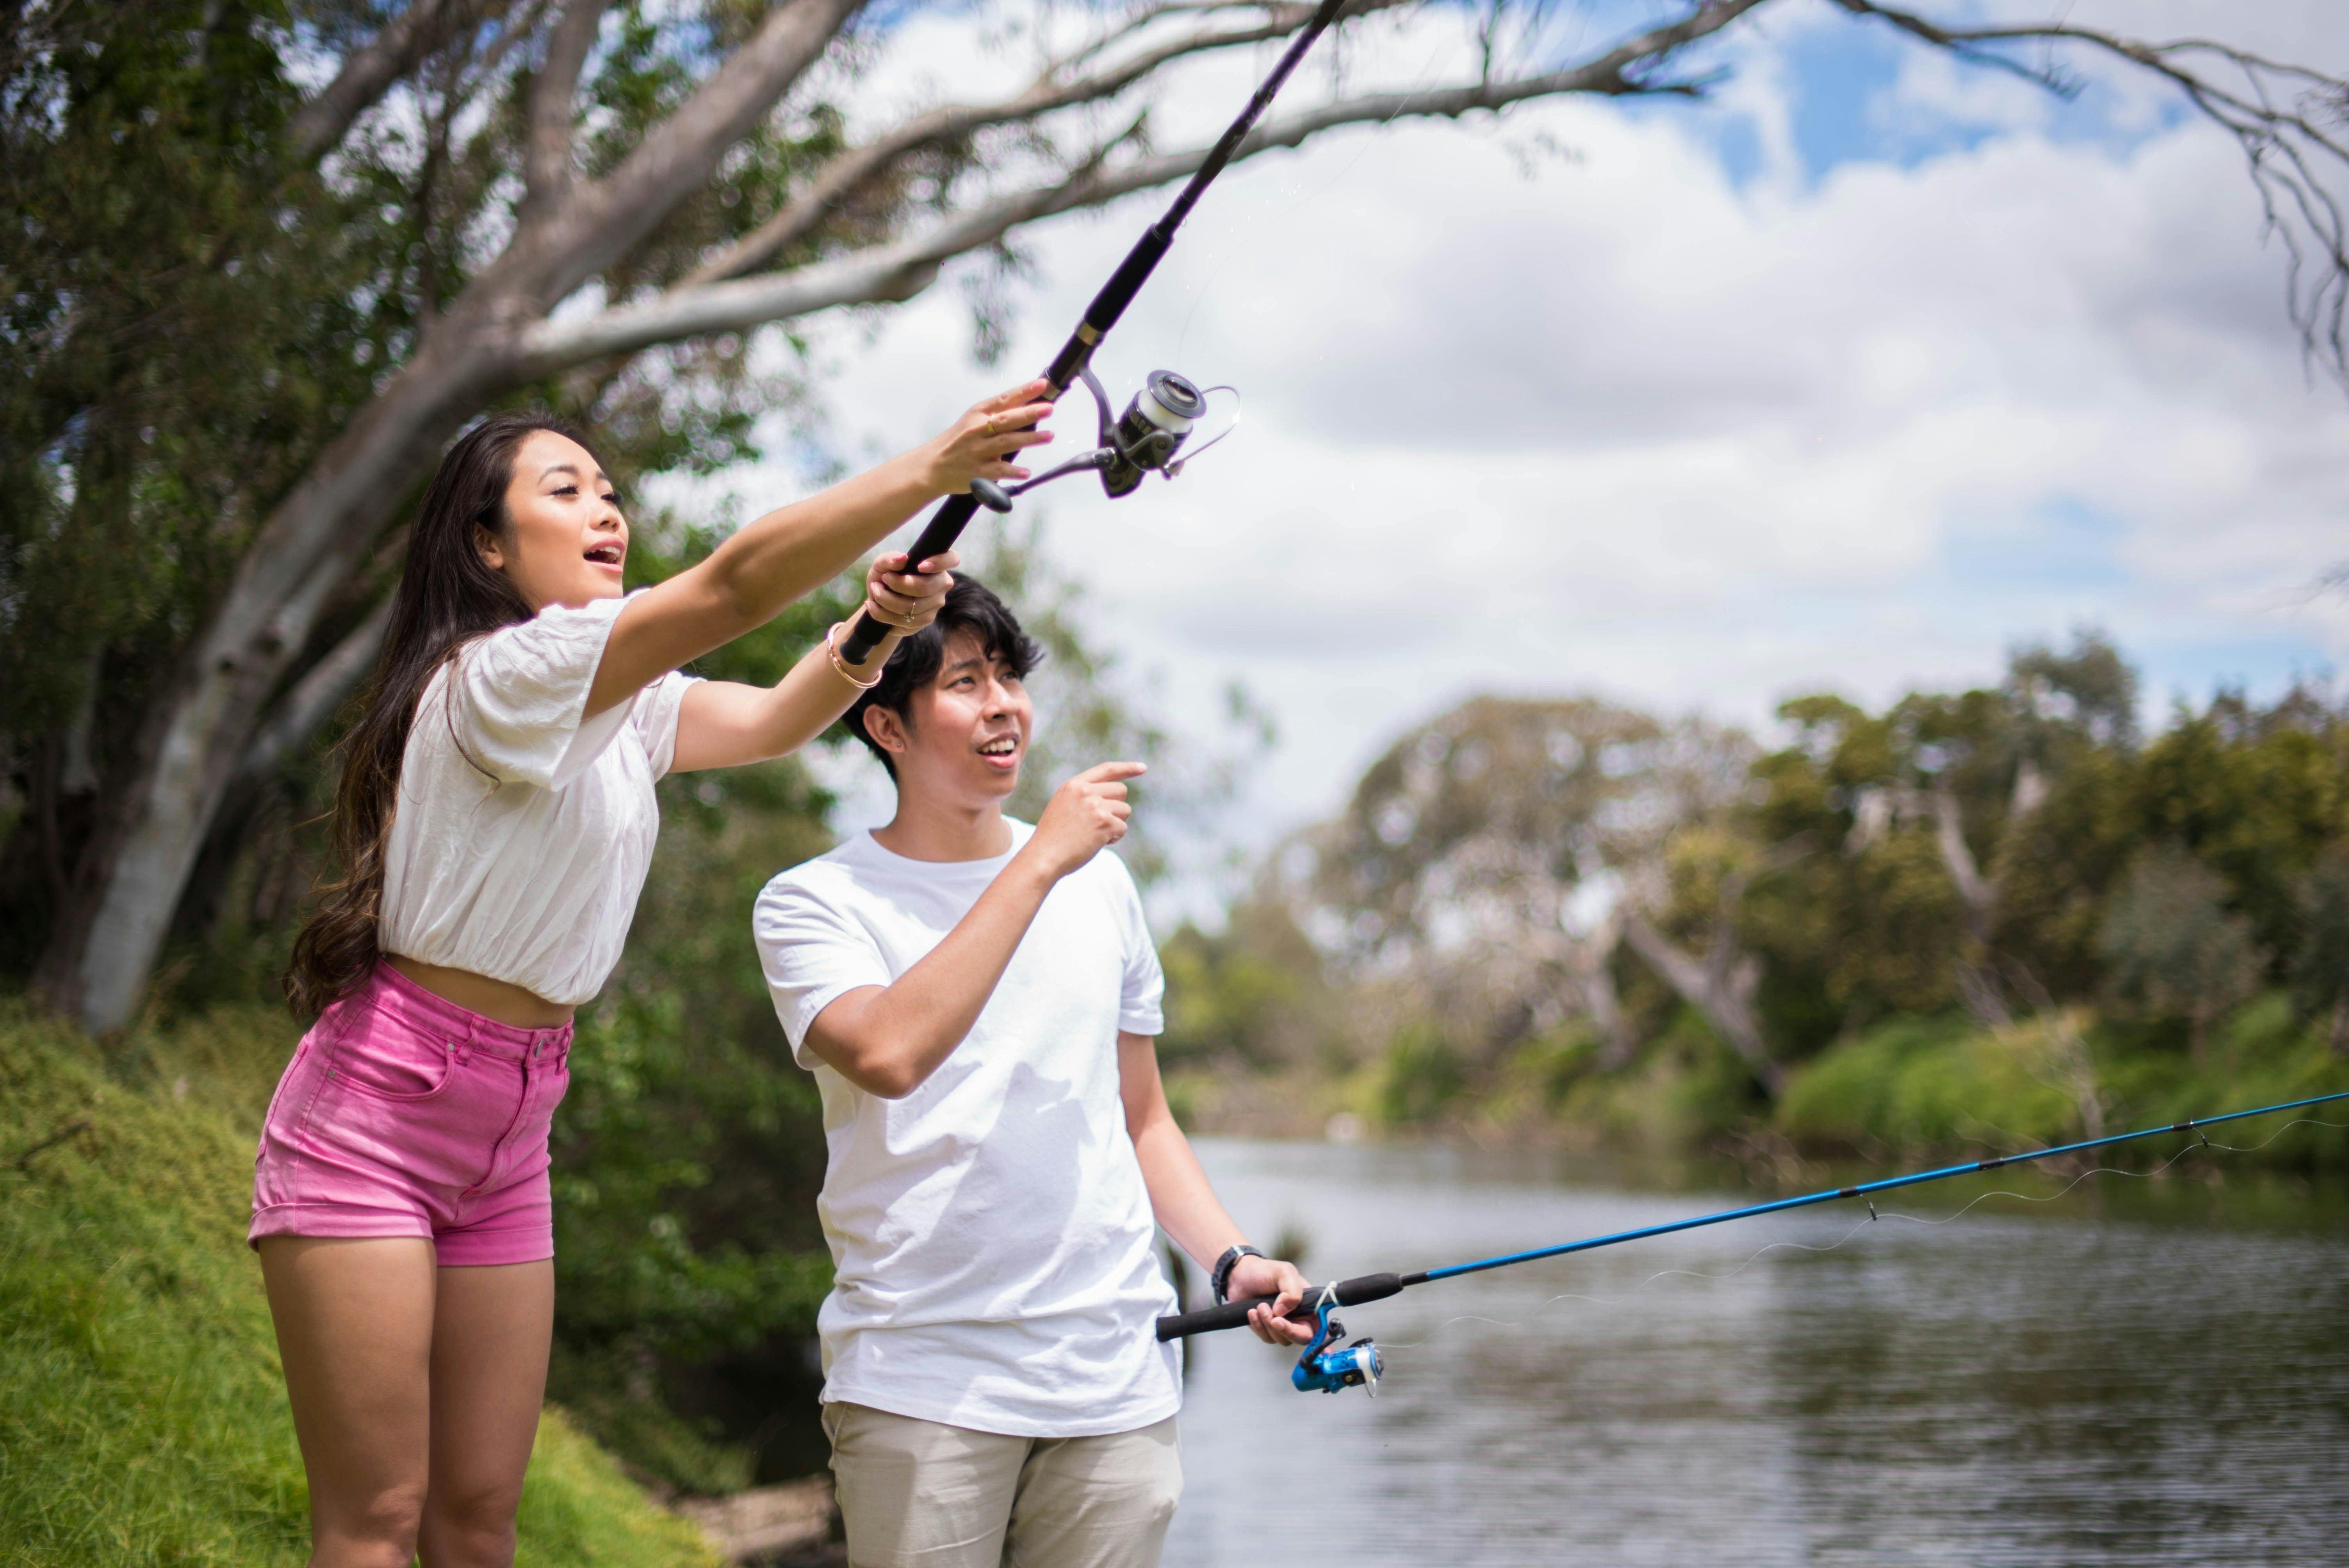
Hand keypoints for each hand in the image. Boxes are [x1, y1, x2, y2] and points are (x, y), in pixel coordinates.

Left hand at [864, 548, 957, 635]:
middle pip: (924, 587)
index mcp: (937, 564)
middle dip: (898, 584)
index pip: (951, 559)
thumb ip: (889, 559)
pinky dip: (881, 612)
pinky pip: (903, 619)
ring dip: (885, 598)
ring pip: (911, 605)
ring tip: (874, 590)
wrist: (879, 602)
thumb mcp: (881, 565)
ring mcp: (936, 603)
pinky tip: (872, 605)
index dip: (939, 562)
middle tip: (883, 578)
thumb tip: (901, 558)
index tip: (920, 566)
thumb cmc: (885, 576)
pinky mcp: (925, 620)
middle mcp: (942, 584)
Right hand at [922, 379, 1055, 496]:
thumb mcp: (974, 421)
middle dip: (1028, 413)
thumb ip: (999, 416)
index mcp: (978, 414)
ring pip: (1005, 442)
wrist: (931, 465)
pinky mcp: (977, 472)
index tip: (1041, 384)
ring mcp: (977, 451)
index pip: (1004, 399)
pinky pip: (997, 470)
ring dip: (1028, 439)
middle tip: (1048, 409)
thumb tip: (1029, 407)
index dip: (1024, 391)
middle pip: (1006, 420)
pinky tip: (1025, 472)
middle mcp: (977, 430)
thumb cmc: (957, 442)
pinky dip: (1012, 471)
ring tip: (1048, 436)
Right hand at [1024, 761, 1143, 880]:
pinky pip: (1123, 828)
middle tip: (1100, 823)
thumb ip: (1083, 796)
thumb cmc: (1053, 837)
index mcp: (1074, 785)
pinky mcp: (1105, 823)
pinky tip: (1096, 843)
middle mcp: (1085, 791)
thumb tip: (1114, 797)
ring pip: (1125, 810)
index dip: (1127, 768)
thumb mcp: (1063, 806)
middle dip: (1117, 807)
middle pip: (1121, 791)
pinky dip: (1114, 838)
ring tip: (1094, 835)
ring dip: (1115, 824)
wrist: (1043, 857)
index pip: (1106, 769)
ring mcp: (1096, 806)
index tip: (1142, 768)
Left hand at [1231, 1255, 1316, 1346]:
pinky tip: (1252, 1312)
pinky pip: (1267, 1338)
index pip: (1320, 1326)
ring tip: (1260, 1306)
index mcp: (1309, 1304)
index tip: (1322, 1348)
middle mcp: (1298, 1317)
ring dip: (1269, 1324)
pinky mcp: (1267, 1329)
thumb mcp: (1283, 1272)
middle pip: (1302, 1337)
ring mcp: (1283, 1325)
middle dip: (1287, 1330)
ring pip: (1282, 1339)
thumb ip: (1292, 1290)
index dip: (1323, 1339)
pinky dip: (1258, 1326)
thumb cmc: (1264, 1271)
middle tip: (1275, 1319)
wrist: (1240, 1275)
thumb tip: (1284, 1312)